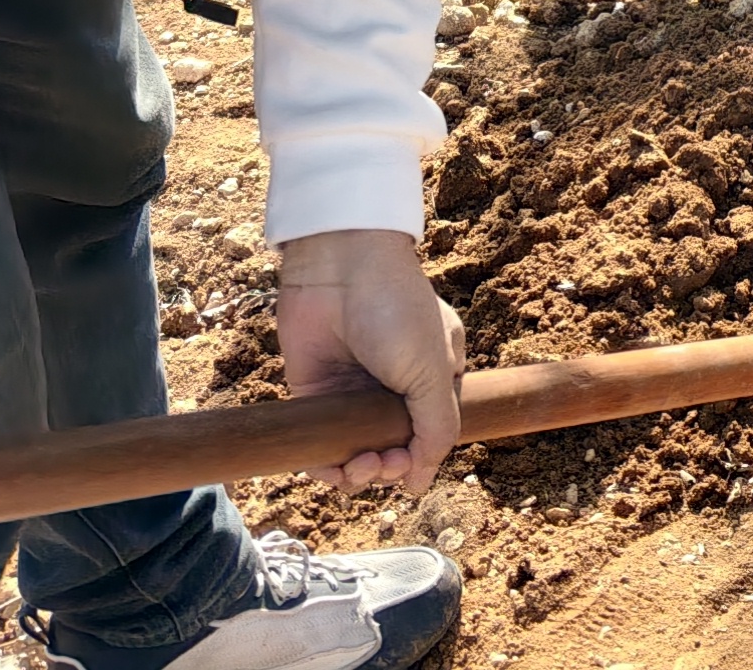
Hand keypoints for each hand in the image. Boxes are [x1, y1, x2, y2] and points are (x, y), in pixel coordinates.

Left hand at [274, 229, 465, 492]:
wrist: (340, 268)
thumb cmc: (397, 311)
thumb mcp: (433, 372)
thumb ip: (436, 430)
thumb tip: (419, 484)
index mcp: (432, 379)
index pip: (427, 438)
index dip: (416, 462)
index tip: (404, 465)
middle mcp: (393, 390)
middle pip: (391, 452)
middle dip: (386, 470)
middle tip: (379, 464)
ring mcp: (353, 394)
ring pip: (355, 455)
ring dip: (358, 474)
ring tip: (357, 467)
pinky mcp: (316, 395)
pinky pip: (321, 443)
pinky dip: (326, 465)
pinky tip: (334, 466)